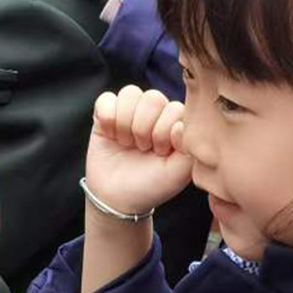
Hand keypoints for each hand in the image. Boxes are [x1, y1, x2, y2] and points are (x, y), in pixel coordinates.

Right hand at [83, 87, 195, 217]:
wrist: (118, 199)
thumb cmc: (152, 185)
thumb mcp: (179, 172)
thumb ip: (187, 146)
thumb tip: (179, 123)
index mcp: (174, 123)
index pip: (174, 107)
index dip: (164, 131)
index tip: (160, 153)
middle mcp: (154, 113)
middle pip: (153, 97)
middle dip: (145, 128)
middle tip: (142, 148)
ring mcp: (129, 112)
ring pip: (130, 93)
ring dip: (126, 122)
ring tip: (127, 143)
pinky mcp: (105, 114)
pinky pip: (106, 98)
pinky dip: (107, 117)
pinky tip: (111, 135)